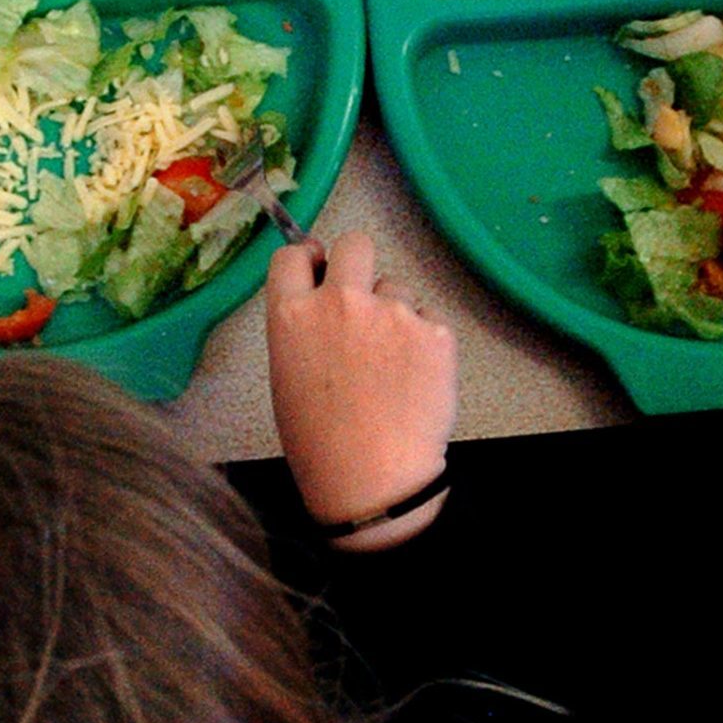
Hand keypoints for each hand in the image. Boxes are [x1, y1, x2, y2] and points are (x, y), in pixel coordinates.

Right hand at [266, 232, 457, 551]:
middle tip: (362, 298)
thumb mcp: (287, 375)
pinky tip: (414, 379)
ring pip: (396, 288)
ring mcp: (391, 312)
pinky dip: (424, 342)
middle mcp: (340, 300)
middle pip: (355, 242)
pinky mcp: (434, 330)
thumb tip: (325, 300)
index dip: (308, 260)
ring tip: (390, 366)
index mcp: (292, 314)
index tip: (318, 270)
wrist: (372, 480)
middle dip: (357, 262)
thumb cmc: (318, 440)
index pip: (292, 255)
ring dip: (393, 314)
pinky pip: (428, 320)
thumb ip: (303, 326)